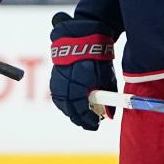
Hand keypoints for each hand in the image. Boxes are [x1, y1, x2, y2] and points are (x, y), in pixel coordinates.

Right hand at [49, 12, 116, 130]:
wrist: (82, 38)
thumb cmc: (98, 57)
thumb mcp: (106, 77)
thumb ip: (107, 97)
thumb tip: (109, 114)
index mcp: (79, 86)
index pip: (81, 111)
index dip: (88, 120)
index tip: (95, 125)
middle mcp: (65, 85)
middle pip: (70, 110)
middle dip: (79, 118)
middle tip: (89, 123)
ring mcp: (58, 82)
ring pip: (62, 103)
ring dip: (71, 111)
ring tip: (81, 115)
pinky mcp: (54, 77)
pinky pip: (58, 95)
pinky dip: (65, 102)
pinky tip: (72, 104)